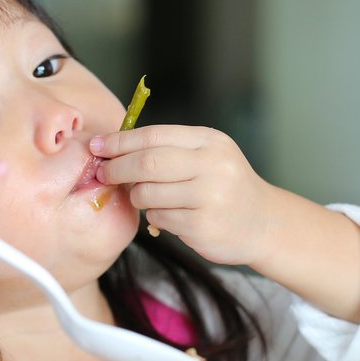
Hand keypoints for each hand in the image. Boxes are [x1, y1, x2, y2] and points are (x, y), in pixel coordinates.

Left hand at [92, 125, 275, 266]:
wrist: (262, 222)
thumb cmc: (223, 185)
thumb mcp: (205, 156)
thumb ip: (167, 148)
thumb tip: (111, 147)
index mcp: (210, 141)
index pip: (154, 135)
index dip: (120, 141)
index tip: (98, 146)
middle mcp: (213, 165)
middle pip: (147, 163)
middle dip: (117, 168)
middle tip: (103, 173)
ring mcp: (210, 196)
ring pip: (148, 193)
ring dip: (137, 196)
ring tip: (145, 197)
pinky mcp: (203, 225)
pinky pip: (159, 218)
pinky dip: (155, 216)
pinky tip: (170, 215)